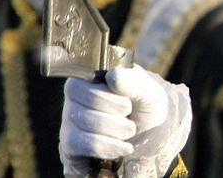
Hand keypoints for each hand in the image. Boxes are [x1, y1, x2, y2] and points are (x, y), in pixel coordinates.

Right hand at [59, 65, 191, 176]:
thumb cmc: (146, 106)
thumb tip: (112, 76)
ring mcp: (70, 123)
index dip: (105, 97)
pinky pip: (77, 146)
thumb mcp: (149, 91)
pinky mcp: (71, 146)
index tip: (127, 103)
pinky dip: (106, 148)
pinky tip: (124, 147)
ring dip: (114, 131)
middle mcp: (73, 99)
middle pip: (79, 110)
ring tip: (130, 130)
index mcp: (87, 79)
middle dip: (114, 116)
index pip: (77, 86)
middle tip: (130, 116)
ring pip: (80, 130)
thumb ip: (133, 81)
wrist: (153, 134)